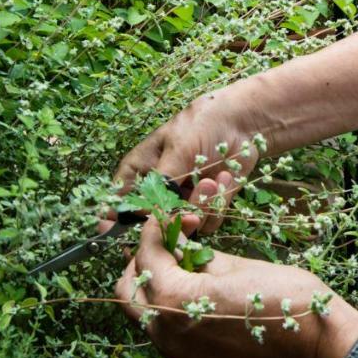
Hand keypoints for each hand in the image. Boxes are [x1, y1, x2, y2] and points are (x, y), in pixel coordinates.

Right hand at [114, 92, 262, 233]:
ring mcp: (182, 202)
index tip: (128, 235)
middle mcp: (158, 192)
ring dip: (199, 207)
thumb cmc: (200, 126)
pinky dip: (218, 204)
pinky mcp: (207, 207)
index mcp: (139, 172)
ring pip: (181, 227)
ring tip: (211, 180)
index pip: (119, 204)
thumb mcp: (176, 150)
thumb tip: (147, 213)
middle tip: (188, 213)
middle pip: (150, 225)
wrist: (239, 123)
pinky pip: (207, 223)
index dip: (118, 223)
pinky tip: (225, 177)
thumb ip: (162, 183)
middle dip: (170, 221)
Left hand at [115, 206, 357, 357]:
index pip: (147, 258)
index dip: (157, 230)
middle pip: (129, 292)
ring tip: (185, 265)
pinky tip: (197, 291)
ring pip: (144, 314)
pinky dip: (169, 308)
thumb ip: (200, 257)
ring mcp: (179, 353)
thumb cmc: (286, 298)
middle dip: (144, 259)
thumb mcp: (239, 265)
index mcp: (174, 302)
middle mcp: (166, 333)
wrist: (318, 347)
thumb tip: (181, 246)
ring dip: (155, 285)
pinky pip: (165, 331)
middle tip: (171, 241)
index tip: (173, 216)